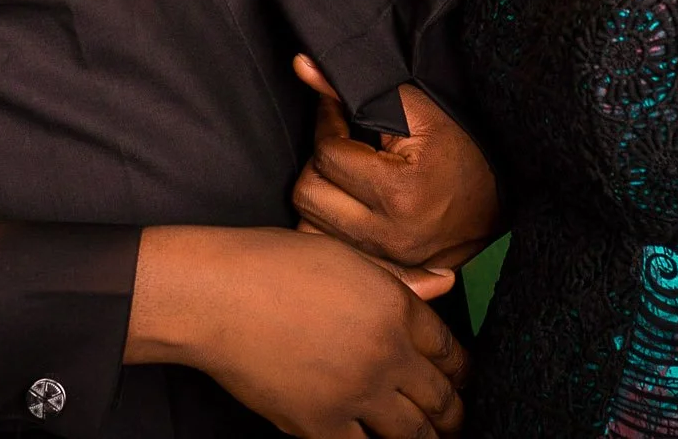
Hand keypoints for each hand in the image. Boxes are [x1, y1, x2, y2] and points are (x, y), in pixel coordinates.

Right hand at [126, 225, 466, 437]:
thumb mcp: (345, 256)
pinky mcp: (319, 425)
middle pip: (440, 398)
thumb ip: (400, 279)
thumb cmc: (273, 265)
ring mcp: (355, 393)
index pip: (449, 349)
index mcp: (394, 305)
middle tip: (455, 420)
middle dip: (453, 413)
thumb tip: (446, 282)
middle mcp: (385, 353)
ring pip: (412, 435)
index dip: (462, 369)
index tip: (460, 378)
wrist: (216, 296)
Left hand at [291, 57, 503, 273]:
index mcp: (399, 194)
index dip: (327, 120)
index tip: (336, 107)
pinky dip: (330, 226)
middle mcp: (390, 236)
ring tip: (347, 172)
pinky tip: (349, 202)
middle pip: (308, 194)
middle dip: (319, 160)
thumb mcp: (417, 109)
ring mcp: (389, 261)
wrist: (506, 194)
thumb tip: (303, 66)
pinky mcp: (388, 273)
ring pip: (310, 227)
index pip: (327, 154)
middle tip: (341, 141)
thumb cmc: (466, 147)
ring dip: (321, 193)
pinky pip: (331, 251)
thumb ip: (359, 89)